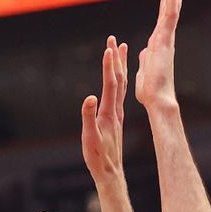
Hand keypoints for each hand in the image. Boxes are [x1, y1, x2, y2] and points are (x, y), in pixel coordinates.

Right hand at [82, 36, 127, 183]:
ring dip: (120, 66)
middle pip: (118, 80)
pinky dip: (121, 80)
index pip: (110, 84)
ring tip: (121, 50)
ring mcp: (118, 114)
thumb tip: (90, 97)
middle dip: (116, 59)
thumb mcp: (90, 138)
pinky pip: (120, 94)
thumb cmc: (98, 158)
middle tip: (114, 39)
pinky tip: (120, 77)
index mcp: (109, 113)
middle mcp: (116, 111)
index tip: (108, 47)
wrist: (111, 173)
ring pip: (121, 85)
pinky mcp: (116, 119)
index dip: (109, 65)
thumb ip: (89, 117)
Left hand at [135, 0, 181, 110]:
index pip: (161, 21)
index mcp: (157, 45)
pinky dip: (172, 3)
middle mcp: (163, 40)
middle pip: (167, 12)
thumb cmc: (150, 91)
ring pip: (170, 11)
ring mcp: (165, 39)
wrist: (157, 100)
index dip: (164, 6)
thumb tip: (146, 52)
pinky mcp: (164, 41)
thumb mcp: (144, 71)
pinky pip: (169, 17)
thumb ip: (145, 59)